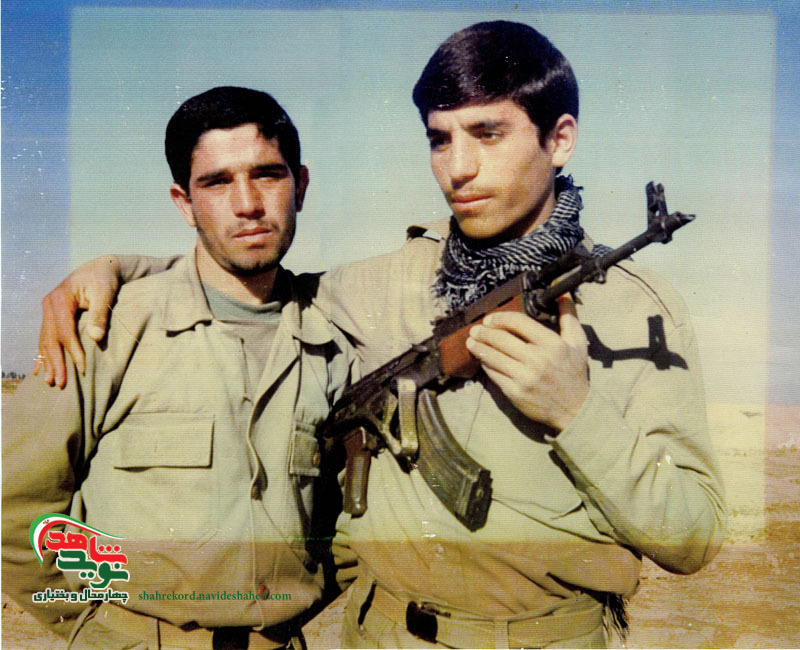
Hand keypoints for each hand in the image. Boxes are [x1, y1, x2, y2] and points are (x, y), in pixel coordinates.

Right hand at [33, 256, 120, 387]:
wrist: (100, 267)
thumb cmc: (104, 279)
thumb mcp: (105, 293)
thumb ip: (100, 314)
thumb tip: (96, 338)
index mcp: (59, 300)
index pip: (64, 331)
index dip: (72, 351)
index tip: (82, 369)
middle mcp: (49, 305)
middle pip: (50, 339)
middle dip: (55, 362)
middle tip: (59, 384)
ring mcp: (47, 310)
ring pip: (45, 340)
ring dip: (47, 362)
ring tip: (50, 381)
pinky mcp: (51, 315)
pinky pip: (45, 337)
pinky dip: (43, 353)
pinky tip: (39, 369)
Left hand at [465, 295, 588, 431]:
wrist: (574, 409)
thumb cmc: (574, 374)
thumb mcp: (578, 343)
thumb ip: (569, 316)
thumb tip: (562, 295)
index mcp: (552, 344)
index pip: (518, 322)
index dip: (500, 317)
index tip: (491, 318)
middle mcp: (538, 359)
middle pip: (501, 338)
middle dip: (483, 331)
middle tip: (475, 329)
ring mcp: (525, 377)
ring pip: (493, 356)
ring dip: (478, 347)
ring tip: (472, 341)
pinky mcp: (515, 392)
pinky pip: (493, 374)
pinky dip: (486, 364)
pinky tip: (482, 359)